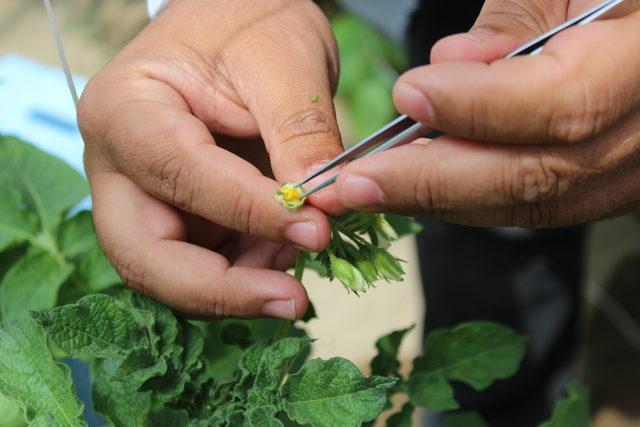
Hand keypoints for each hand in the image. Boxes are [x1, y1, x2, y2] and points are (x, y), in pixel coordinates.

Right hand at [78, 0, 342, 318]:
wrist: (237, 18)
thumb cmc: (249, 19)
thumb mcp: (285, 61)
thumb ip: (301, 135)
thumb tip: (323, 209)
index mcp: (126, 109)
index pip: (179, 177)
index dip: (248, 213)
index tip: (315, 229)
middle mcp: (117, 163)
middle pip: (145, 254)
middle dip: (220, 290)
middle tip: (292, 300)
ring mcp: (142, 194)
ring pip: (170, 271)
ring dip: (238, 284)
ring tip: (298, 260)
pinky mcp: (174, 212)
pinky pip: (200, 261)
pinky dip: (245, 271)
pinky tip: (285, 252)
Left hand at [334, 0, 639, 227]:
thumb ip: (520, 17)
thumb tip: (453, 59)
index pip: (565, 102)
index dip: (480, 107)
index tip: (407, 94)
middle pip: (539, 176)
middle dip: (435, 182)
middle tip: (358, 184)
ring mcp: (631, 172)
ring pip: (532, 203)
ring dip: (442, 199)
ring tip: (375, 189)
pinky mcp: (605, 188)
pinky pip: (535, 206)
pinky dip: (470, 200)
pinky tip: (420, 186)